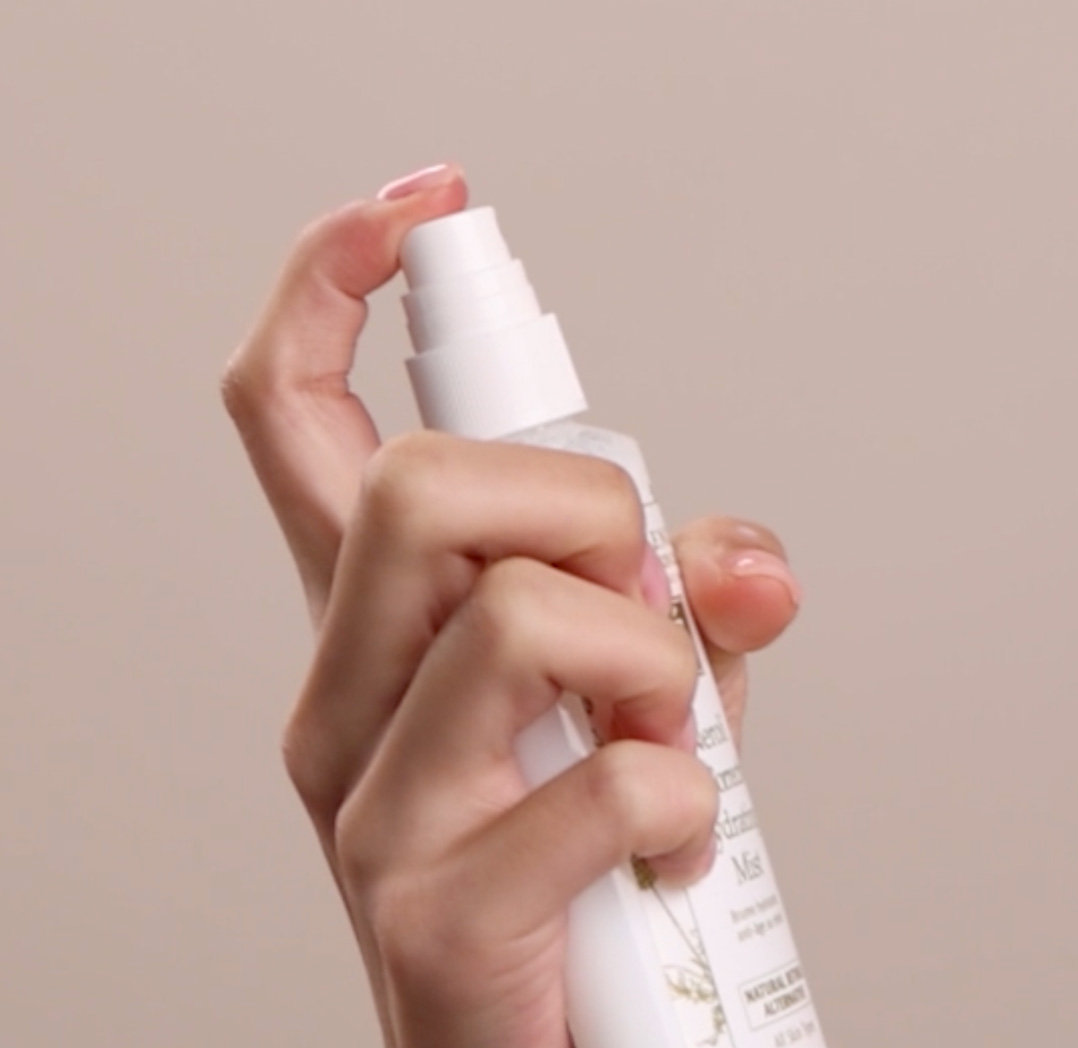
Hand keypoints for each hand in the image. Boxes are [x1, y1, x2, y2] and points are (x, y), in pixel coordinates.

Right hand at [222, 166, 805, 1047]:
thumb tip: (748, 555)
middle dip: (581, 512)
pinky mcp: (432, 911)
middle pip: (416, 485)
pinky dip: (691, 804)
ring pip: (526, 615)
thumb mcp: (662, 695)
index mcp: (380, 629)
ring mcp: (370, 811)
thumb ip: (699, 593)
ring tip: (663, 747)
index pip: (295, 422)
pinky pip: (613, 781)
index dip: (330, 290)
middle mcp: (343, 702)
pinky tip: (666, 851)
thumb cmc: (597, 872)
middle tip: (638, 609)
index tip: (420, 200)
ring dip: (658, 667)